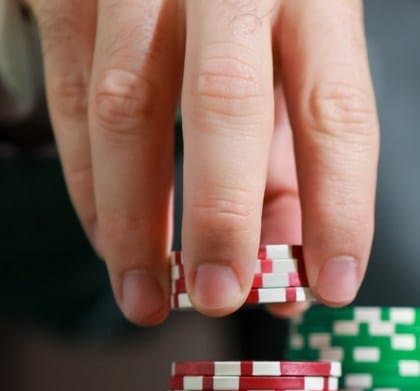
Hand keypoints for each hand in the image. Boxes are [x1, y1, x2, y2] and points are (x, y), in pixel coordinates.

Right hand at [26, 0, 378, 323]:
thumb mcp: (297, 53)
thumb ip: (295, 150)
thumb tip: (291, 266)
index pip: (337, 111)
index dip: (338, 207)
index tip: (331, 283)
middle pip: (227, 101)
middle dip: (223, 216)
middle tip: (224, 295)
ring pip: (125, 103)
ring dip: (134, 219)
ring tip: (149, 297)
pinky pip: (71, 95)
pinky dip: (91, 183)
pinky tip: (112, 238)